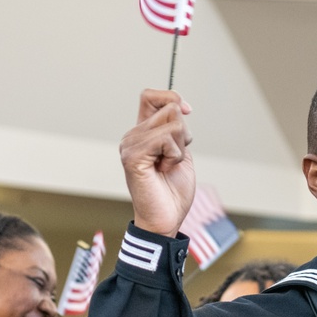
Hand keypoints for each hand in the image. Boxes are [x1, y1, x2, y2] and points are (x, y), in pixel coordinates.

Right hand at [119, 89, 194, 236]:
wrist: (165, 219)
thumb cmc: (172, 192)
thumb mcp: (180, 152)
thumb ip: (176, 129)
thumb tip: (180, 106)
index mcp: (142, 134)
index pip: (150, 96)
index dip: (172, 97)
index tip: (187, 111)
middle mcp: (132, 136)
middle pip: (170, 109)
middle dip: (183, 134)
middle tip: (173, 159)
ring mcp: (130, 146)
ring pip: (172, 123)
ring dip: (179, 148)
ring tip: (167, 166)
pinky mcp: (133, 157)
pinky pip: (166, 139)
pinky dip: (174, 156)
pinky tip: (164, 170)